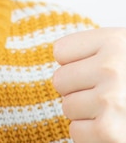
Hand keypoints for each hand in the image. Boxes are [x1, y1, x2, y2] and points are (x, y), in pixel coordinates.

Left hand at [53, 27, 125, 141]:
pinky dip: (88, 134)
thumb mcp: (123, 50)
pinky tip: (110, 126)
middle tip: (101, 92)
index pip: (60, 52)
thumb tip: (57, 57)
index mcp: (114, 42)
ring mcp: (110, 101)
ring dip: (83, 112)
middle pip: (59, 80)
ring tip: (109, 110)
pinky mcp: (110, 133)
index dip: (74, 63)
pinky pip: (75, 132)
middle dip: (76, 89)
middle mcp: (111, 68)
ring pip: (66, 107)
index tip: (92, 69)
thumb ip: (96, 50)